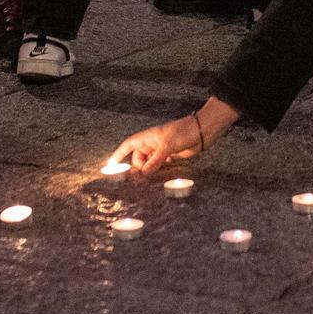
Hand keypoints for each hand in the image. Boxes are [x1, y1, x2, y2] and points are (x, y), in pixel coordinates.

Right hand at [109, 98, 240, 175]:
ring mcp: (161, 150)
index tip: (110, 164)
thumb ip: (155, 160)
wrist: (202, 131)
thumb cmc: (183, 132)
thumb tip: (144, 173)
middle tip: (137, 179)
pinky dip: (155, 171)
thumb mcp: (167, 146)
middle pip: (138, 157)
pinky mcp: (169, 156)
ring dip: (147, 171)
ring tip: (146, 182)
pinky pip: (158, 165)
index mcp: (148, 137)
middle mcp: (152, 144)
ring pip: (148, 163)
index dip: (119, 154)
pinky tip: (155, 178)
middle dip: (137, 167)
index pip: (129, 145)